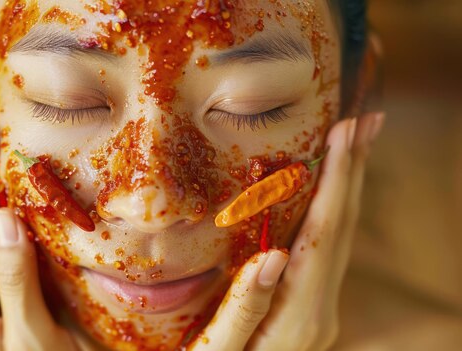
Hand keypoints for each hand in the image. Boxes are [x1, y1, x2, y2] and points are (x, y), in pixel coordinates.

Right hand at [188, 113, 384, 349]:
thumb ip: (244, 308)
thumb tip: (272, 257)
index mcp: (299, 314)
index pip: (323, 233)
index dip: (336, 180)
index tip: (346, 132)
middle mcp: (321, 309)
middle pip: (342, 229)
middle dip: (354, 171)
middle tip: (366, 121)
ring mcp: (321, 310)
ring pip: (341, 237)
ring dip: (349, 187)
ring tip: (355, 144)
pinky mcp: (311, 309)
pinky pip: (329, 249)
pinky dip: (334, 211)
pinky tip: (331, 193)